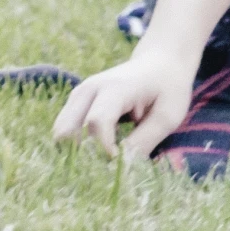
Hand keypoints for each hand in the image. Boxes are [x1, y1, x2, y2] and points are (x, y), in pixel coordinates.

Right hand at [52, 49, 193, 161]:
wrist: (159, 62)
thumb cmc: (168, 89)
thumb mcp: (168, 115)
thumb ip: (145, 140)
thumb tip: (122, 168)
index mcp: (116, 88)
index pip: (97, 122)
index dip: (104, 148)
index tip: (120, 162)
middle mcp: (90, 89)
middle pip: (67, 131)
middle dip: (82, 154)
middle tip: (106, 164)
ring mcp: (78, 94)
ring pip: (61, 134)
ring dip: (78, 150)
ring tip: (105, 153)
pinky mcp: (75, 103)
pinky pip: (65, 131)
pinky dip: (77, 144)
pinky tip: (99, 146)